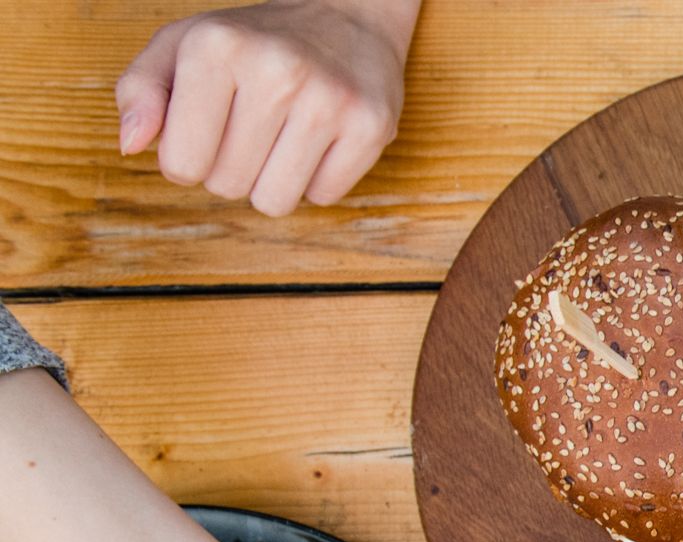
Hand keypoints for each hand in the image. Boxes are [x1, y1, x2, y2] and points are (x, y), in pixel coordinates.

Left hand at [116, 0, 418, 215]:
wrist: (346, 16)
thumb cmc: (254, 41)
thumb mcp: (182, 46)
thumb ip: (140, 90)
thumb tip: (131, 144)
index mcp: (216, 47)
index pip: (181, 164)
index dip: (188, 160)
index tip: (207, 132)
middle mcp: (274, 69)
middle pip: (228, 186)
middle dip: (232, 170)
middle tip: (250, 132)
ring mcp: (329, 100)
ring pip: (275, 202)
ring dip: (272, 183)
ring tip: (281, 140)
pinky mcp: (371, 126)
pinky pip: (324, 197)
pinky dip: (316, 181)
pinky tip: (318, 142)